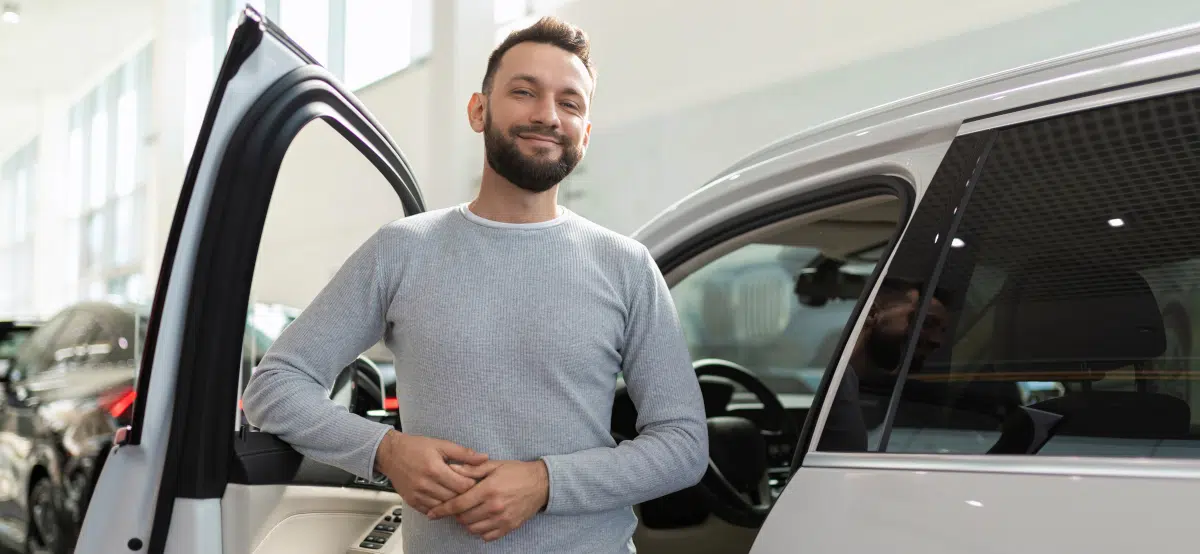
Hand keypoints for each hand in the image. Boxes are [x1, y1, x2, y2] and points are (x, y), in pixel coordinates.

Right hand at [374, 430, 488, 513]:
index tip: (476, 481)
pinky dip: (440, 508)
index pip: (462, 486)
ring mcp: (418, 495)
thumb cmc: (416, 447)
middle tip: (472, 491)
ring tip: (460, 496)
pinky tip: (446, 501)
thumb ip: (464, 453)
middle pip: (454, 498)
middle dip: (465, 495)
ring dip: (453, 503)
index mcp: (435, 469)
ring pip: (444, 507)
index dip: (473, 485)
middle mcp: (425, 484)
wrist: (391, 454)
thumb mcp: (441, 445)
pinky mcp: (412, 502)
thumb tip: (484, 457)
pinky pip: (431, 511)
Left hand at [426, 460, 548, 541]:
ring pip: (473, 529)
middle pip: (463, 518)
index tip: (432, 513)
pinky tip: (480, 520)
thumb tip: (451, 468)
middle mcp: (494, 507)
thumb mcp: (494, 465)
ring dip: (466, 523)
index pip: (458, 504)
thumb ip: (471, 469)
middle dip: (455, 514)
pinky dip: (479, 530)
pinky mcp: (509, 527)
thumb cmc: (516, 472)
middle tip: (456, 507)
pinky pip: (487, 536)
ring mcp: (502, 519)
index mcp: (488, 489)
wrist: (541, 484)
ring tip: (468, 513)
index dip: (442, 510)